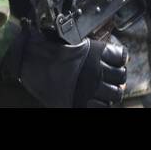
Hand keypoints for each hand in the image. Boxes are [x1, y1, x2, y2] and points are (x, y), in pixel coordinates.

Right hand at [8, 23, 127, 107]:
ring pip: (115, 94)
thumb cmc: (48, 48)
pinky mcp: (82, 103)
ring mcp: (91, 89)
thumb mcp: (72, 41)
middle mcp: (97, 70)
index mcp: (95, 52)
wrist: (29, 61)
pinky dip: (101, 104)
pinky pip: (102, 107)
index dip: (119, 60)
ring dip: (111, 92)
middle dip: (117, 77)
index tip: (115, 62)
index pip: (121, 57)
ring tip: (102, 91)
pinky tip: (94, 100)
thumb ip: (90, 49)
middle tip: (110, 79)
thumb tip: (107, 57)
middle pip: (120, 76)